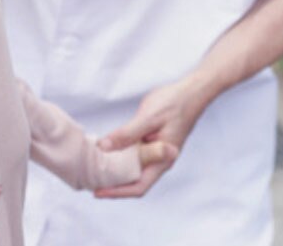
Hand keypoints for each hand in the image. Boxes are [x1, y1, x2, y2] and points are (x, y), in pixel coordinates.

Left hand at [93, 78, 203, 197]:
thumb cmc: (174, 103)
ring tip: (95, 170)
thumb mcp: (148, 118)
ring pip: (134, 169)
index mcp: (162, 159)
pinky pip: (135, 156)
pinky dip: (120, 157)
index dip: (117, 191)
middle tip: (91, 181)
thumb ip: (127, 134)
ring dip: (116, 171)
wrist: (190, 91)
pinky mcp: (152, 142)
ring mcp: (156, 152)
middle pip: (135, 181)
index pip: (139, 185)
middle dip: (113, 185)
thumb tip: (104, 147)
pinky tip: (108, 152)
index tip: (98, 192)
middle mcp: (160, 160)